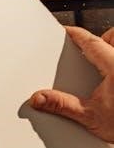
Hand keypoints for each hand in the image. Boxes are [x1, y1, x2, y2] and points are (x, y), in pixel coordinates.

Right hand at [30, 26, 113, 142]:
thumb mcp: (90, 117)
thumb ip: (62, 105)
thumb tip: (40, 99)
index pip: (92, 42)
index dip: (76, 35)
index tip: (67, 31)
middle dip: (104, 39)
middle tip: (90, 50)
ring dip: (112, 50)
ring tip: (103, 64)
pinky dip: (113, 65)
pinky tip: (109, 82)